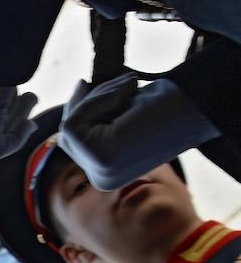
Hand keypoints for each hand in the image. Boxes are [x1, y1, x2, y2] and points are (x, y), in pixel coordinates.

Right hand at [59, 74, 220, 190]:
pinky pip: (75, 124)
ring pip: (68, 129)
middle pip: (65, 137)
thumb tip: (77, 89)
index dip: (81, 111)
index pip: (73, 143)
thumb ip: (95, 114)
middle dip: (85, 104)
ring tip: (129, 86)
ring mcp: (101, 173)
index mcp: (107, 173)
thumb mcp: (121, 112)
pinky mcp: (102, 159)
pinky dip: (97, 100)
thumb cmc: (167, 106)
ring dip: (96, 99)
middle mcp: (102, 179)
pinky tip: (127, 92)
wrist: (197, 105)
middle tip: (118, 83)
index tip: (95, 84)